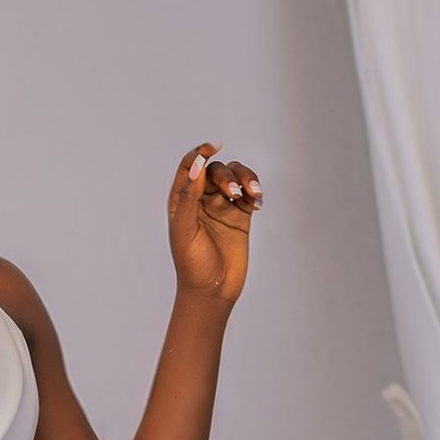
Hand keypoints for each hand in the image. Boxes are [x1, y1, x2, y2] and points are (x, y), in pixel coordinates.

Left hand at [167, 139, 260, 307]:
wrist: (212, 291)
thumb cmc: (192, 264)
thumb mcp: (185, 230)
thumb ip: (189, 196)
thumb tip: (198, 165)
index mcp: (182, 201)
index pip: (190, 166)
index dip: (199, 153)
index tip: (212, 148)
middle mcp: (201, 200)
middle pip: (215, 170)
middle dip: (227, 176)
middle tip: (234, 194)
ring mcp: (222, 207)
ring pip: (235, 177)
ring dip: (245, 179)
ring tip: (253, 194)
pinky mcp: (240, 216)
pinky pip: (249, 193)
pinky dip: (255, 191)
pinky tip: (257, 201)